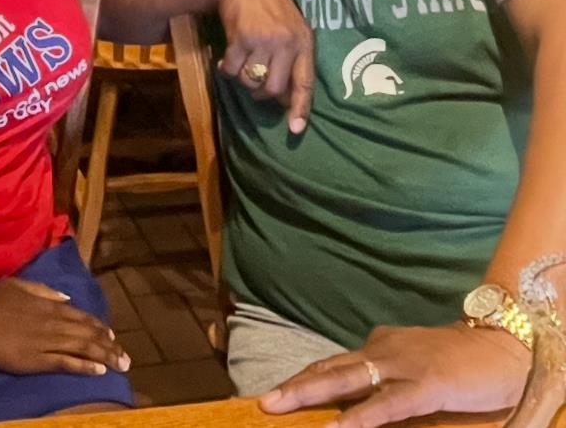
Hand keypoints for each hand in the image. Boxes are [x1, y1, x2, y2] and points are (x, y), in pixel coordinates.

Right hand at [0, 276, 130, 376]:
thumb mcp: (21, 286)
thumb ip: (45, 292)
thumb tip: (66, 299)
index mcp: (49, 304)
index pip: (83, 318)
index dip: (100, 328)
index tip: (114, 337)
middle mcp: (52, 321)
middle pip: (88, 334)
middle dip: (110, 346)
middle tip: (126, 359)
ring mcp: (44, 341)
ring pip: (82, 348)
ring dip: (105, 356)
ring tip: (121, 365)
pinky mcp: (33, 359)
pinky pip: (64, 362)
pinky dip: (83, 366)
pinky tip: (98, 370)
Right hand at [213, 0, 313, 132]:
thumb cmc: (268, 6)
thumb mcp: (289, 27)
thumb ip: (291, 57)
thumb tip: (285, 98)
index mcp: (304, 41)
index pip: (305, 81)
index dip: (301, 108)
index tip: (296, 129)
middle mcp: (287, 42)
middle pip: (273, 89)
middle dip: (260, 92)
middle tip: (253, 82)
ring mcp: (265, 40)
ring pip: (251, 81)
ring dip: (242, 78)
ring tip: (240, 62)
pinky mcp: (242, 37)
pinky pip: (232, 69)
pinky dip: (226, 68)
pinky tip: (226, 57)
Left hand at [258, 323, 528, 426]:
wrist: (502, 347)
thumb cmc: (457, 359)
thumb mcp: (412, 364)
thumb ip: (383, 374)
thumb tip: (354, 391)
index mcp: (378, 346)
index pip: (332, 364)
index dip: (301, 379)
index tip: (273, 392)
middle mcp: (383, 351)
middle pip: (330, 369)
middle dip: (294, 386)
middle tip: (262, 401)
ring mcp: (403, 366)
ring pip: (348, 381)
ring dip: (310, 393)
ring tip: (279, 406)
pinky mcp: (427, 385)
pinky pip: (387, 404)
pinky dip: (361, 417)